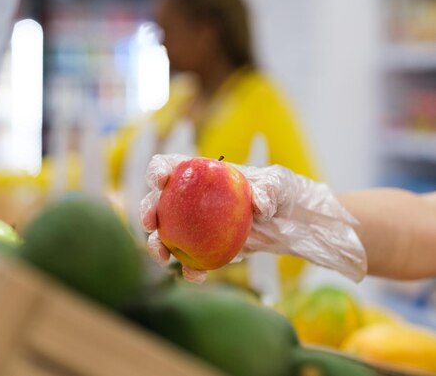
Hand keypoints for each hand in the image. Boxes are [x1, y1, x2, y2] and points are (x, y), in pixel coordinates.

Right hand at [140, 154, 366, 282]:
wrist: (295, 224)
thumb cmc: (284, 192)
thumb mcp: (279, 184)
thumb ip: (268, 188)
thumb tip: (258, 205)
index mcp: (202, 175)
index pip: (172, 167)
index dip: (158, 171)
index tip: (160, 180)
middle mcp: (193, 200)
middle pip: (160, 203)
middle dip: (148, 212)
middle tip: (150, 223)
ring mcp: (197, 226)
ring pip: (167, 235)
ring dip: (158, 245)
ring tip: (163, 257)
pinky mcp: (208, 250)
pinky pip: (191, 260)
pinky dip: (190, 269)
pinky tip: (196, 276)